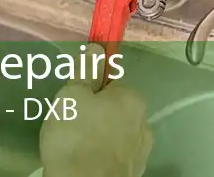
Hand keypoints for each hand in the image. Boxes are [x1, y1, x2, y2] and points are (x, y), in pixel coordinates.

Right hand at [38, 44, 152, 176]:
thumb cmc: (76, 136)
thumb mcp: (72, 96)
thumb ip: (86, 70)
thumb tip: (98, 48)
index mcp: (131, 98)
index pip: (110, 82)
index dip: (88, 88)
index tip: (73, 99)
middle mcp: (143, 121)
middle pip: (115, 108)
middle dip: (96, 112)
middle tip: (70, 122)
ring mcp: (141, 150)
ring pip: (116, 132)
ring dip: (101, 134)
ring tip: (76, 145)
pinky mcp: (134, 171)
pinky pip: (115, 153)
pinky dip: (104, 154)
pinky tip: (87, 159)